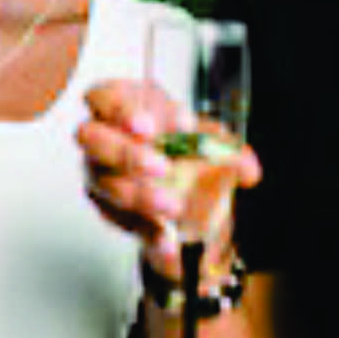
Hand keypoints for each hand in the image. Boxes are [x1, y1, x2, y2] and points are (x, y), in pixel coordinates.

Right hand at [79, 79, 261, 271]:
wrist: (183, 185)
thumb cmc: (179, 144)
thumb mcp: (208, 138)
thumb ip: (227, 149)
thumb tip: (247, 169)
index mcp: (123, 105)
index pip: (103, 97)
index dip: (121, 110)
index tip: (149, 127)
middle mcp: (104, 137)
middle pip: (92, 139)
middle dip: (126, 153)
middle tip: (162, 166)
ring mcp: (101, 173)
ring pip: (104, 183)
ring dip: (141, 196)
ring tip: (173, 205)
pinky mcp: (110, 208)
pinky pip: (122, 222)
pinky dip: (148, 232)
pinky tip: (166, 240)